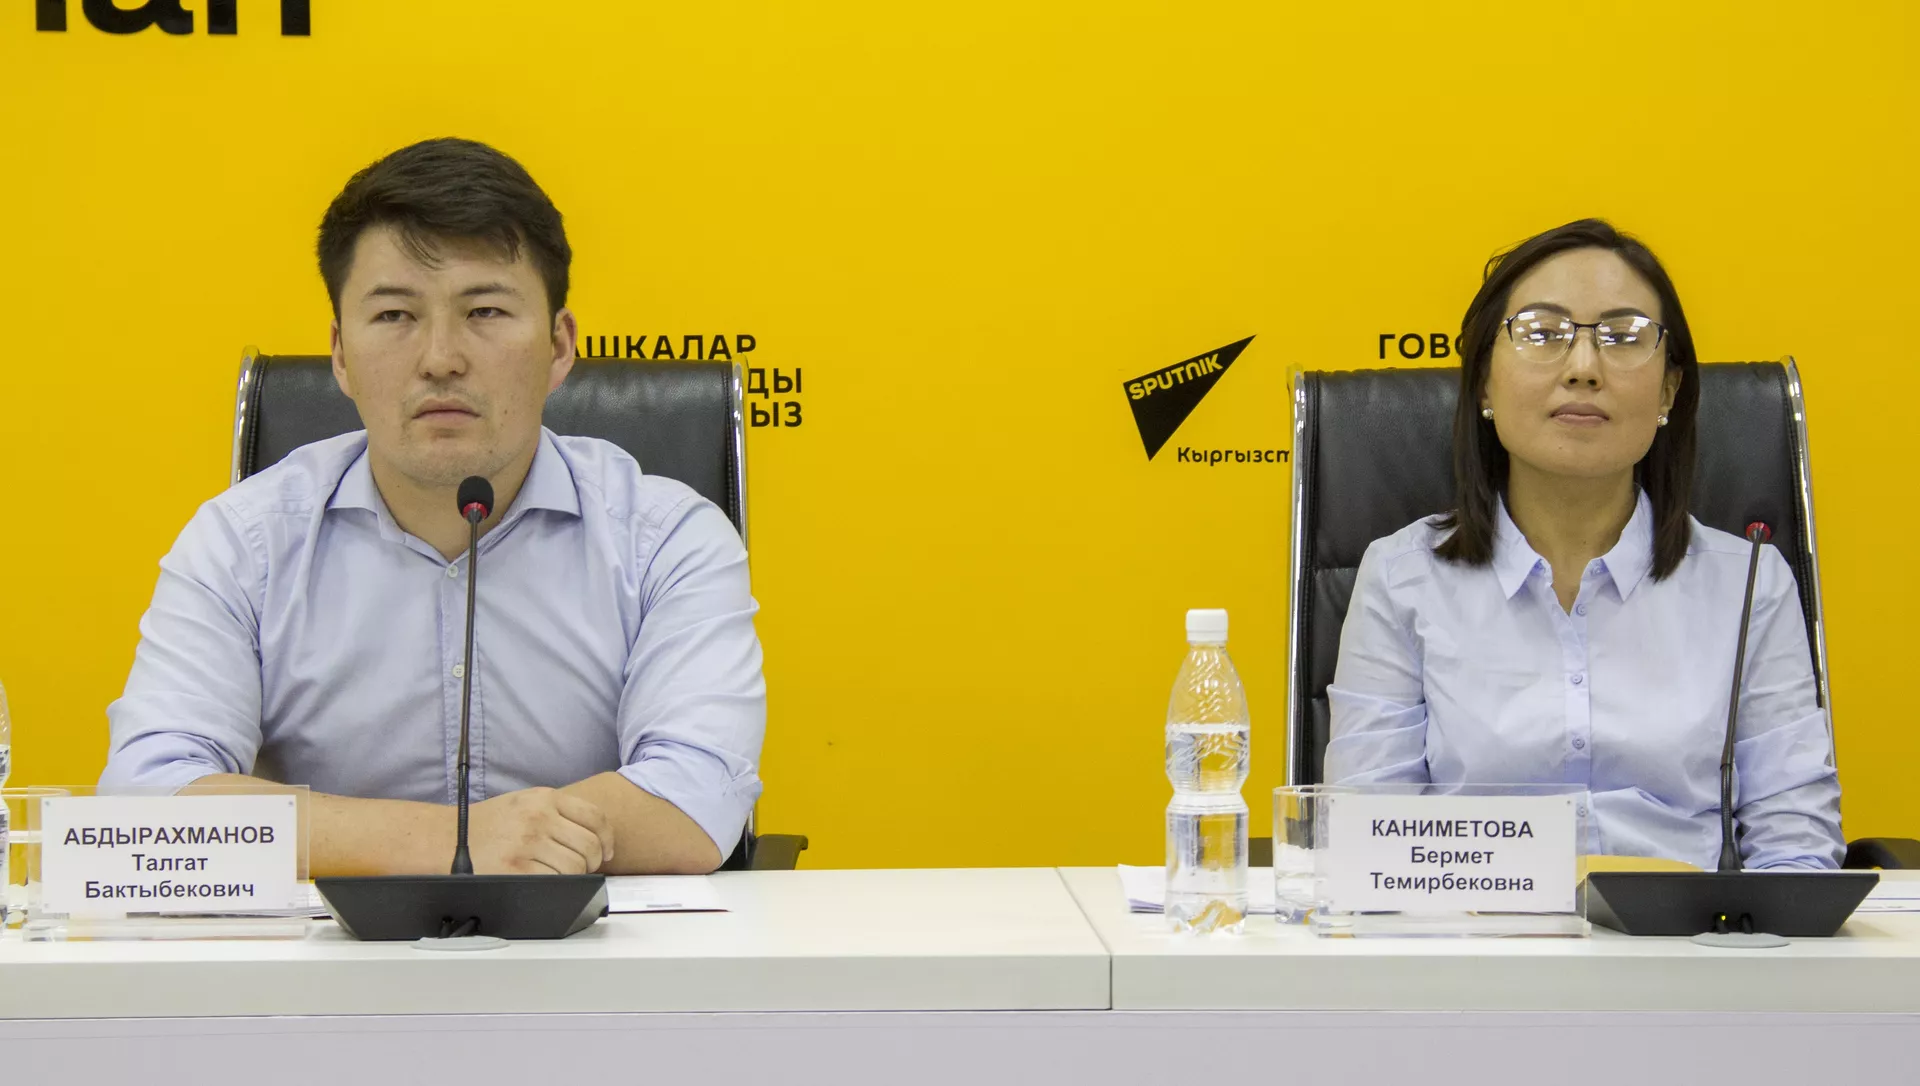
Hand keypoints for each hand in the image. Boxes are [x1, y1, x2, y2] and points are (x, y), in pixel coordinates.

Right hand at [468, 787, 615, 874]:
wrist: (448, 838)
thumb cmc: (488, 824)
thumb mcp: (525, 802)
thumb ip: (558, 812)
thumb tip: (595, 836)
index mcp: (544, 798)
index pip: (595, 817)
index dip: (607, 839)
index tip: (607, 851)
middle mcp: (539, 817)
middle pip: (590, 845)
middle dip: (593, 862)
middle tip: (586, 868)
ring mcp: (528, 843)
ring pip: (576, 866)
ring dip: (576, 876)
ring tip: (564, 875)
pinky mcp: (517, 868)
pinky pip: (556, 881)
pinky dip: (558, 885)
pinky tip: (549, 881)